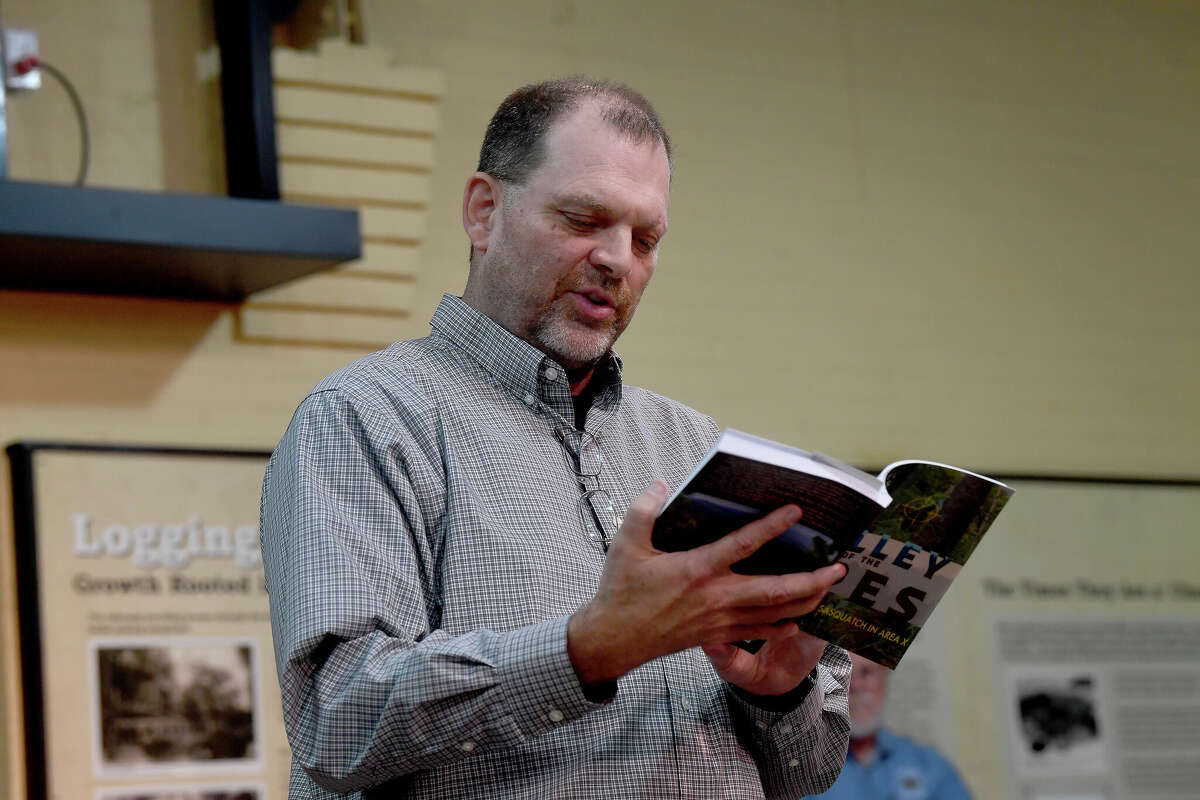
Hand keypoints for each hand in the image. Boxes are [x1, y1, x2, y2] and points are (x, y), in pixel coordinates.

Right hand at [567, 481, 846, 687]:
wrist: (613, 640)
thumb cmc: (620, 591)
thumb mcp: (625, 545)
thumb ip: (644, 510)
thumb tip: (661, 484)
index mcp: (698, 570)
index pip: (743, 545)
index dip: (772, 526)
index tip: (796, 511)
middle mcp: (716, 597)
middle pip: (775, 590)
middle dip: (811, 579)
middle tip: (839, 567)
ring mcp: (720, 620)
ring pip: (774, 613)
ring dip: (805, 602)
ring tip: (828, 589)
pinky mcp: (716, 635)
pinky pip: (757, 632)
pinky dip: (781, 627)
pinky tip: (797, 622)